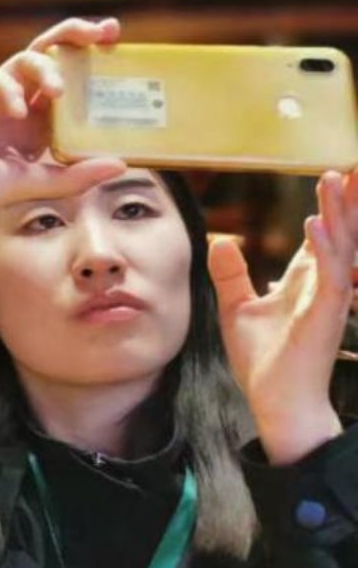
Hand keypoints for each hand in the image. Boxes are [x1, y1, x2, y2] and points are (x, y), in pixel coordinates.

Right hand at [0, 18, 127, 297]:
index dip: (95, 60)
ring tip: (59, 91)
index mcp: (38, 119)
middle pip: (52, 53)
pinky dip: (8, 91)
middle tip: (105, 31)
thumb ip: (74, 176)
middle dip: (78, 36)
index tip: (120, 47)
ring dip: (48, 67)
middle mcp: (18, 99)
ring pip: (25, 59)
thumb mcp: (33, 184)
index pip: (73, 78)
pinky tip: (16, 112)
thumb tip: (120, 164)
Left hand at [210, 171, 357, 463]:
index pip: (321, 235)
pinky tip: (314, 225)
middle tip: (353, 165)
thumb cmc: (263, 361)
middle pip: (340, 232)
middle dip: (347, 199)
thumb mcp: (237, 309)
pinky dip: (322, 249)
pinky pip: (329, 276)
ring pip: (340, 245)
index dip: (329, 206)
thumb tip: (222, 240)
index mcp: (304, 281)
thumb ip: (231, 274)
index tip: (336, 175)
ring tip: (334, 178)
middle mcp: (323, 284)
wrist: (275, 401)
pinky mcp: (325, 316)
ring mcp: (328, 298)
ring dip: (337, 212)